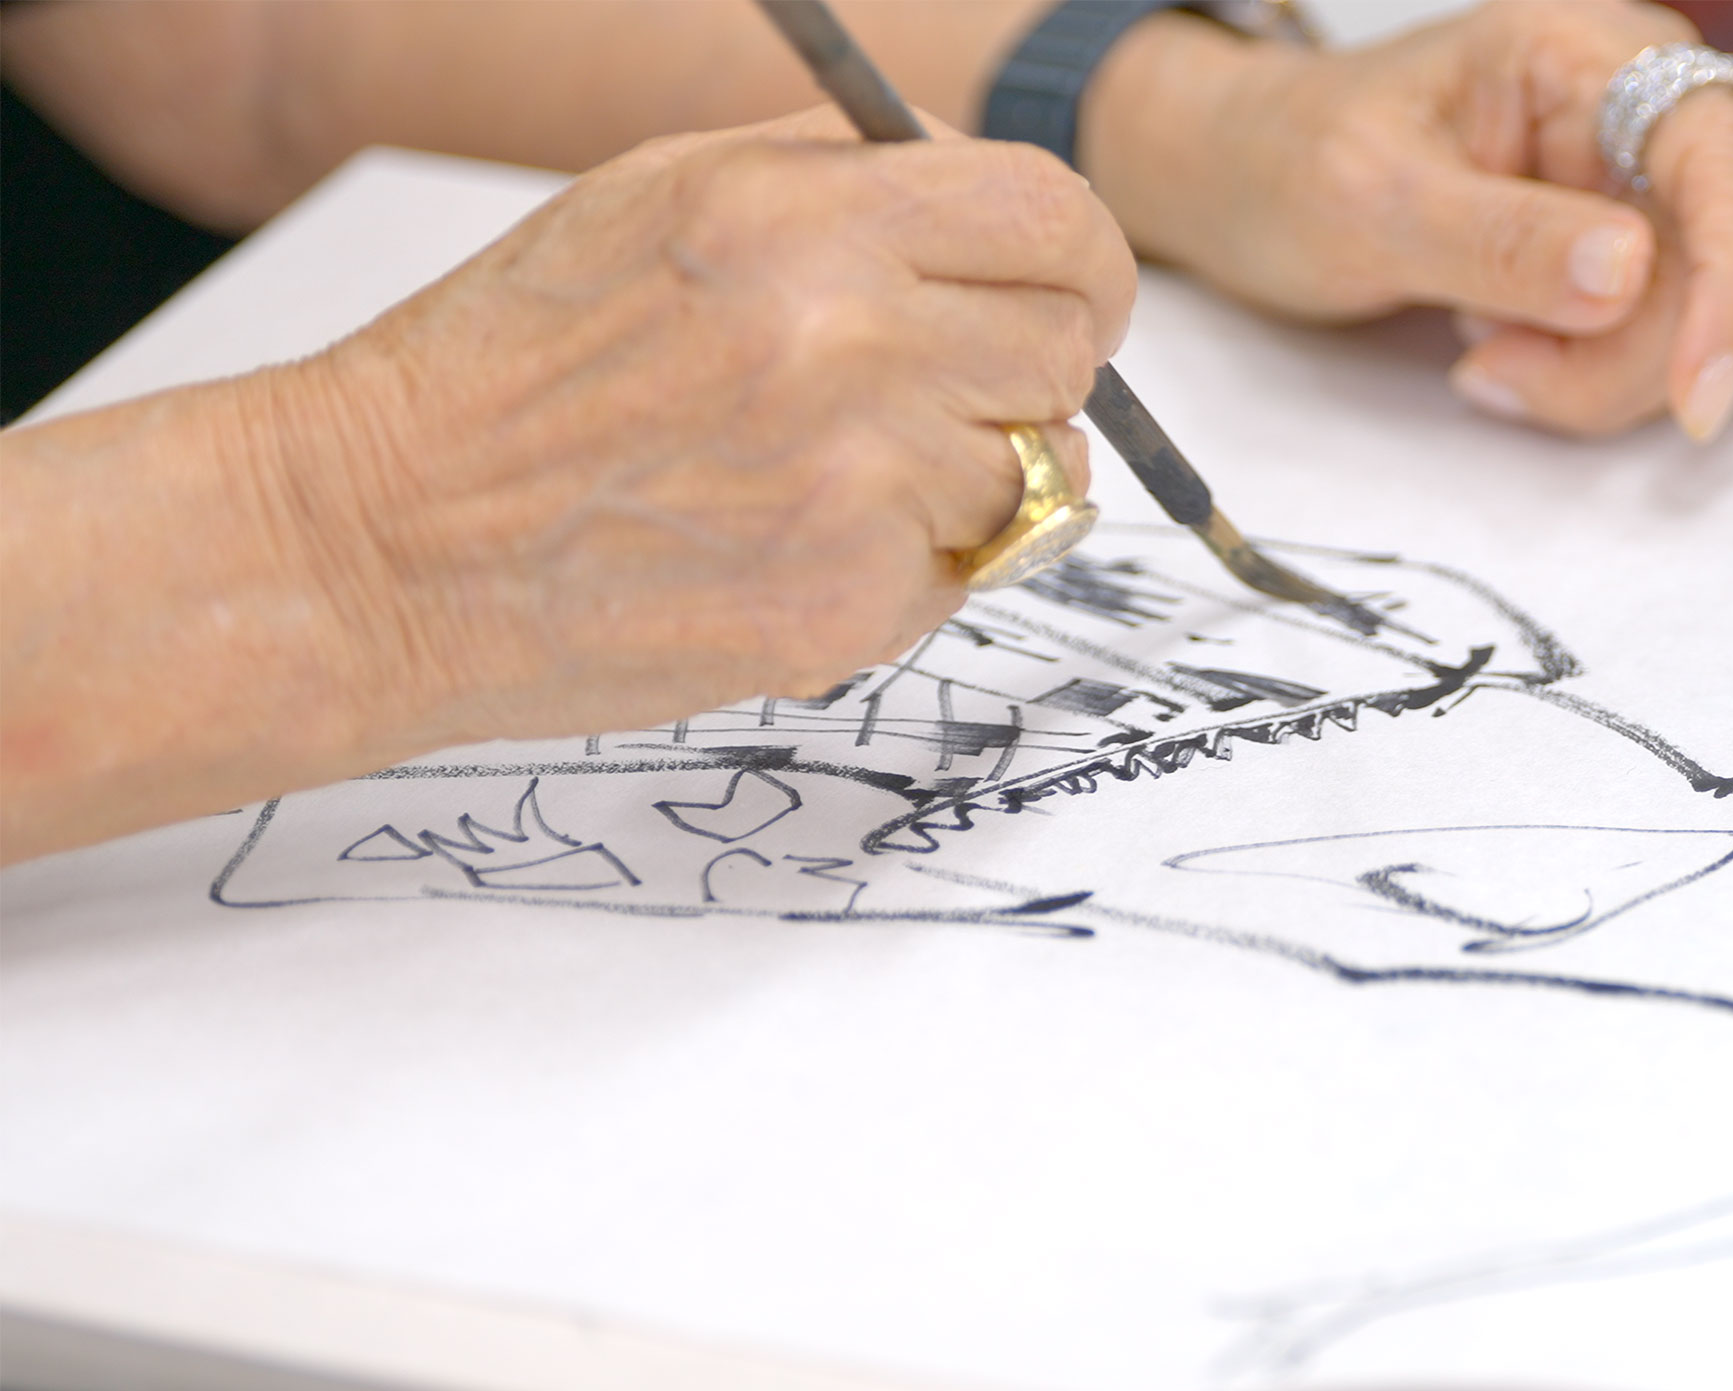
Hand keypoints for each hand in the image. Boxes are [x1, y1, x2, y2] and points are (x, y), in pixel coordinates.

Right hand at [283, 106, 1133, 752]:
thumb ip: (841, 180)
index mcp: (801, 219)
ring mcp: (856, 483)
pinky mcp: (847, 602)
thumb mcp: (663, 198)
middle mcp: (844, 341)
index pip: (1051, 216)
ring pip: (1034, 474)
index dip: (1081, 261)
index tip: (1068, 291)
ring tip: (823, 474)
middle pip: (1069, 350)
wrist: (385, 538)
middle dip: (1032, 372)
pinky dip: (908, 565)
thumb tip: (990, 201)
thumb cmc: (514, 369)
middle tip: (947, 392)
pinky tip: (790, 543)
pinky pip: (967, 573)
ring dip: (966, 479)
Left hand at [1086, 1, 1732, 439]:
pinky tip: (1502, 348)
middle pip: (1721, 261)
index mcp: (1580, 54)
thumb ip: (1501, 239)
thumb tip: (1630, 271)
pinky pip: (1654, 345)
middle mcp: (1635, 108)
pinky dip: (1585, 378)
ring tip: (1480, 347)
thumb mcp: (1371, 201)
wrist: (1247, 178)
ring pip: (1694, 322)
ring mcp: (1637, 182)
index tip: (1700, 394)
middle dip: (1626, 355)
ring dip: (1596, 376)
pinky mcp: (1627, 250)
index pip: (1722, 155)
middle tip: (1493, 370)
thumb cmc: (1292, 160)